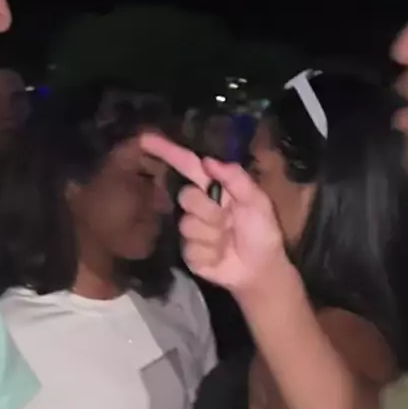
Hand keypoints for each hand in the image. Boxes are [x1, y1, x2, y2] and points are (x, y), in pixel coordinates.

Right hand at [140, 135, 285, 293]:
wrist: (261, 270)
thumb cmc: (262, 231)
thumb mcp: (258, 201)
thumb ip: (236, 179)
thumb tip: (207, 161)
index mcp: (215, 188)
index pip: (187, 165)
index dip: (167, 151)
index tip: (145, 139)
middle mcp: (199, 205)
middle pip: (186, 196)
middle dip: (209, 211)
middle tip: (230, 222)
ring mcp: (191, 229)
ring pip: (189, 225)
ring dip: (214, 236)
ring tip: (229, 242)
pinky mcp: (188, 252)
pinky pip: (191, 249)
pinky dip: (211, 254)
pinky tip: (221, 257)